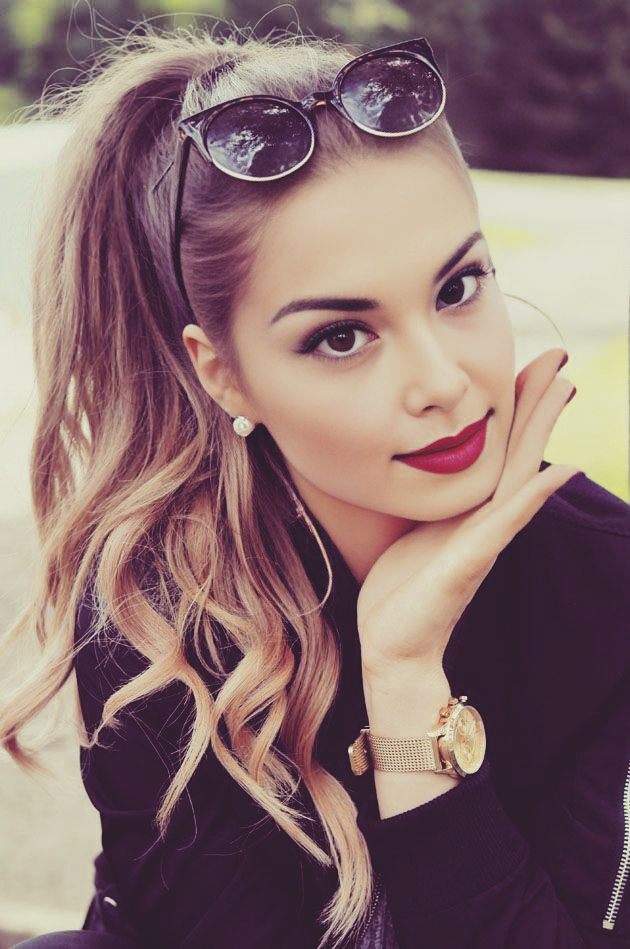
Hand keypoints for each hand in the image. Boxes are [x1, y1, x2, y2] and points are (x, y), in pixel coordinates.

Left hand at [357, 347, 578, 683]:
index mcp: (469, 509)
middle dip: (537, 403)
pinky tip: (558, 473)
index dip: (516, 407)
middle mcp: (483, 519)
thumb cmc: (403, 591)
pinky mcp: (469, 563)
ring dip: (541, 431)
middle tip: (560, 357)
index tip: (528, 363)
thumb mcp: (416, 532)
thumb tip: (425, 468)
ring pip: (520, 475)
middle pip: (519, 451)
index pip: (500, 449)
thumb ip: (433, 503)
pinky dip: (533, 497)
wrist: (393, 646)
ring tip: (564, 389)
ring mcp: (482, 540)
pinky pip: (505, 523)